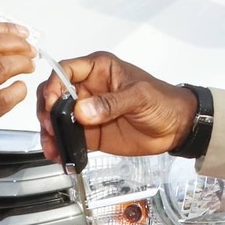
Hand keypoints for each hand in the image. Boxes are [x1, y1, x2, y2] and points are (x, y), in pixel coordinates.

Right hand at [0, 22, 35, 175]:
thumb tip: (4, 39)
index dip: (4, 28)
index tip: (20, 33)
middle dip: (17, 44)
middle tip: (29, 50)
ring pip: (1, 67)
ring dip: (22, 63)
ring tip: (28, 66)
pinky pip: (4, 98)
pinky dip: (19, 90)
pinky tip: (20, 89)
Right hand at [37, 52, 198, 160]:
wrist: (177, 127)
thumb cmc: (164, 101)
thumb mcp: (140, 97)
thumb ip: (111, 103)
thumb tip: (82, 110)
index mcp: (98, 69)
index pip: (66, 70)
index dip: (54, 85)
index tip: (53, 103)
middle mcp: (89, 88)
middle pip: (54, 95)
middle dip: (47, 111)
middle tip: (51, 127)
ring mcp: (87, 112)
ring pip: (57, 118)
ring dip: (50, 132)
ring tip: (52, 146)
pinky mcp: (91, 133)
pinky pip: (70, 138)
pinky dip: (62, 147)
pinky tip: (60, 155)